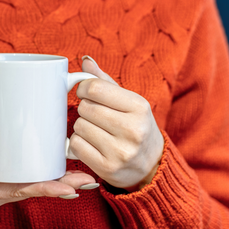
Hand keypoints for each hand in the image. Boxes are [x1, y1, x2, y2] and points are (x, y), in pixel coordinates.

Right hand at [0, 154, 96, 213]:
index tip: (72, 187)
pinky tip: (48, 164)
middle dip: (62, 185)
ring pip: (30, 183)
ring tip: (79, 174)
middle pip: (34, 188)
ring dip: (55, 179)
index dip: (49, 188)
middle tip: (88, 179)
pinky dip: (37, 171)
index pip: (23, 191)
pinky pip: (18, 176)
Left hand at [68, 56, 163, 191]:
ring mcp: (121, 151)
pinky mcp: (108, 168)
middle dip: (84, 109)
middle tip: (95, 116)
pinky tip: (91, 145)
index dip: (84, 89)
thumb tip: (85, 60)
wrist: (152, 165)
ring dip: (81, 127)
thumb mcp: (129, 102)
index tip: (86, 93)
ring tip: (96, 131)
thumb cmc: (136, 127)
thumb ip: (105, 81)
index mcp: (139, 107)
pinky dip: (78, 144)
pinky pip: (76, 146)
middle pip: (85, 108)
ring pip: (79, 127)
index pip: (95, 88)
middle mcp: (133, 129)